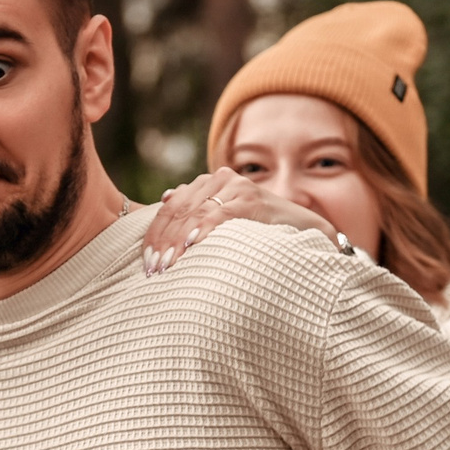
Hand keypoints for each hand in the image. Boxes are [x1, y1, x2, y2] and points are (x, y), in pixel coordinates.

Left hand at [140, 167, 338, 274]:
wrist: (304, 229)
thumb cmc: (261, 230)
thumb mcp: (226, 218)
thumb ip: (199, 208)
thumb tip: (165, 198)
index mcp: (208, 184)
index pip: (170, 207)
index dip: (154, 234)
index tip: (145, 262)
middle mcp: (220, 180)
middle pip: (178, 210)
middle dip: (162, 242)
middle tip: (152, 270)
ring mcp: (236, 187)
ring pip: (194, 213)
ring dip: (176, 241)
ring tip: (167, 265)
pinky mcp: (250, 200)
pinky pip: (219, 215)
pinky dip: (203, 230)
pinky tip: (191, 246)